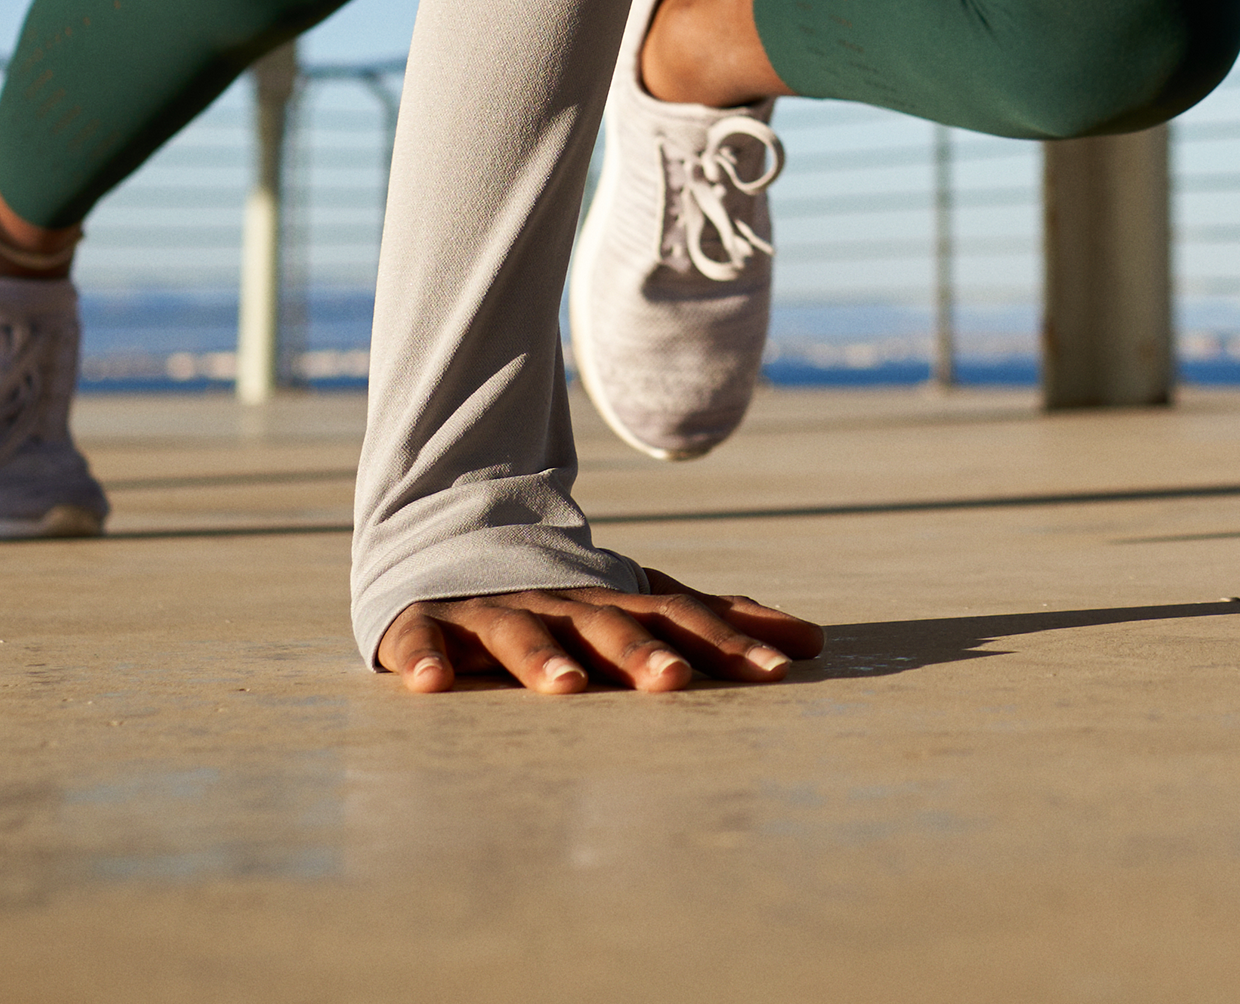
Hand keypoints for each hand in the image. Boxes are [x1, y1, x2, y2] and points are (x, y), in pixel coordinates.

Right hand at [375, 569, 825, 691]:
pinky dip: (424, 658)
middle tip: (673, 683)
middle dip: (639, 653)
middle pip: (605, 624)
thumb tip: (818, 643)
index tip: (779, 673)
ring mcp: (491, 610)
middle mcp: (559, 603)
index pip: (679, 619)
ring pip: (518, 634)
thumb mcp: (644, 610)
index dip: (727, 643)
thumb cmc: (568, 602)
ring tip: (567, 689)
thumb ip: (722, 625)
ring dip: (542, 659)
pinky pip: (421, 640)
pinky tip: (431, 685)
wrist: (454, 550)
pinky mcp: (426, 622)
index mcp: (613, 602)